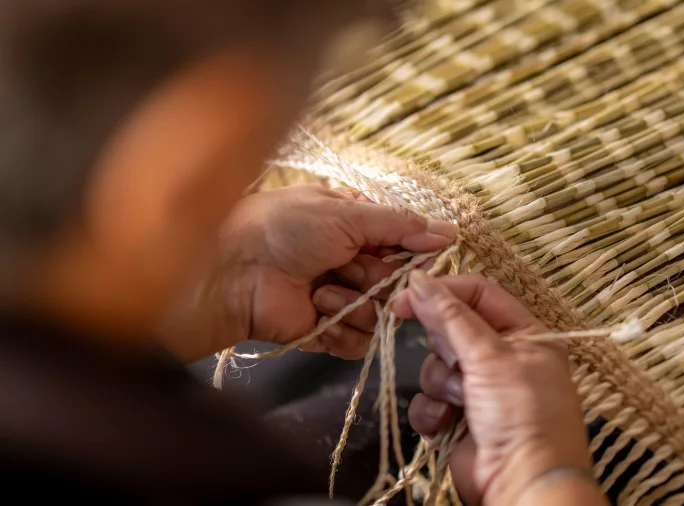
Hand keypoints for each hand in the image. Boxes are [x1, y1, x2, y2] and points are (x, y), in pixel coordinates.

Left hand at [158, 185, 456, 361]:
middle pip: (397, 281)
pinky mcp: (326, 331)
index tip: (419, 255)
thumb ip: (399, 225)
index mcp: (353, 224)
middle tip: (349, 266)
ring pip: (381, 314)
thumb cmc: (281, 229)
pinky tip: (316, 314)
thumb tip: (447, 232)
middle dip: (376, 276)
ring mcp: (339, 297)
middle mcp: (349, 260)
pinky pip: (360, 341)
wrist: (230, 272)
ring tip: (319, 291)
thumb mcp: (345, 213)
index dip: (413, 251)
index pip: (404, 242)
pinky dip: (341, 329)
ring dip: (353, 302)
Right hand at [391, 274, 594, 504]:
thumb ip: (450, 316)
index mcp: (524, 334)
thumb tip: (419, 281)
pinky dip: (433, 412)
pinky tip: (448, 423)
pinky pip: (428, 401)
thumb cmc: (523, 414)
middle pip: (450, 330)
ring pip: (435, 367)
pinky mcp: (458, 419)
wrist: (522, 482)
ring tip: (463, 403)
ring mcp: (479, 390)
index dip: (441, 292)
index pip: (477, 295)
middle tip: (457, 363)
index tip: (405, 297)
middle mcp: (502, 359)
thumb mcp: (490, 355)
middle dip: (446, 349)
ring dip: (442, 384)